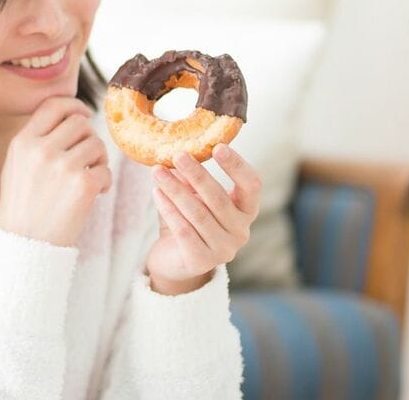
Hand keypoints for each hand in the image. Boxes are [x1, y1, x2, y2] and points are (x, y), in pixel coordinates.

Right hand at [0, 96, 112, 247]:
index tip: (85, 113)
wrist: (26, 244)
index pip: (54, 105)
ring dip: (99, 159)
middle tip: (87, 157)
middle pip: (80, 123)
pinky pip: (106, 169)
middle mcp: (41, 150)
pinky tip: (95, 193)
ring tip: (90, 176)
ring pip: (97, 144)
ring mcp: (63, 167)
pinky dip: (104, 181)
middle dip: (89, 137)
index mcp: (23, 142)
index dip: (74, 105)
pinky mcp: (83, 186)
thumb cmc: (23, 205)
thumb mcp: (16, 165)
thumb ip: (37, 139)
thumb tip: (71, 115)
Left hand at [144, 143, 260, 293]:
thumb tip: (178, 151)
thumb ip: (191, 179)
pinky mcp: (201, 261)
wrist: (174, 260)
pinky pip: (183, 230)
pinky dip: (168, 209)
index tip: (218, 147)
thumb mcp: (193, 196)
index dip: (237, 166)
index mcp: (246, 211)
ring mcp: (224, 249)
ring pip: (198, 213)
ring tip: (157, 171)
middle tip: (178, 155)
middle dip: (196, 174)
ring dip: (175, 189)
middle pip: (218, 198)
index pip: (252, 185)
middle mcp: (241, 232)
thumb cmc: (188, 221)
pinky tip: (156, 193)